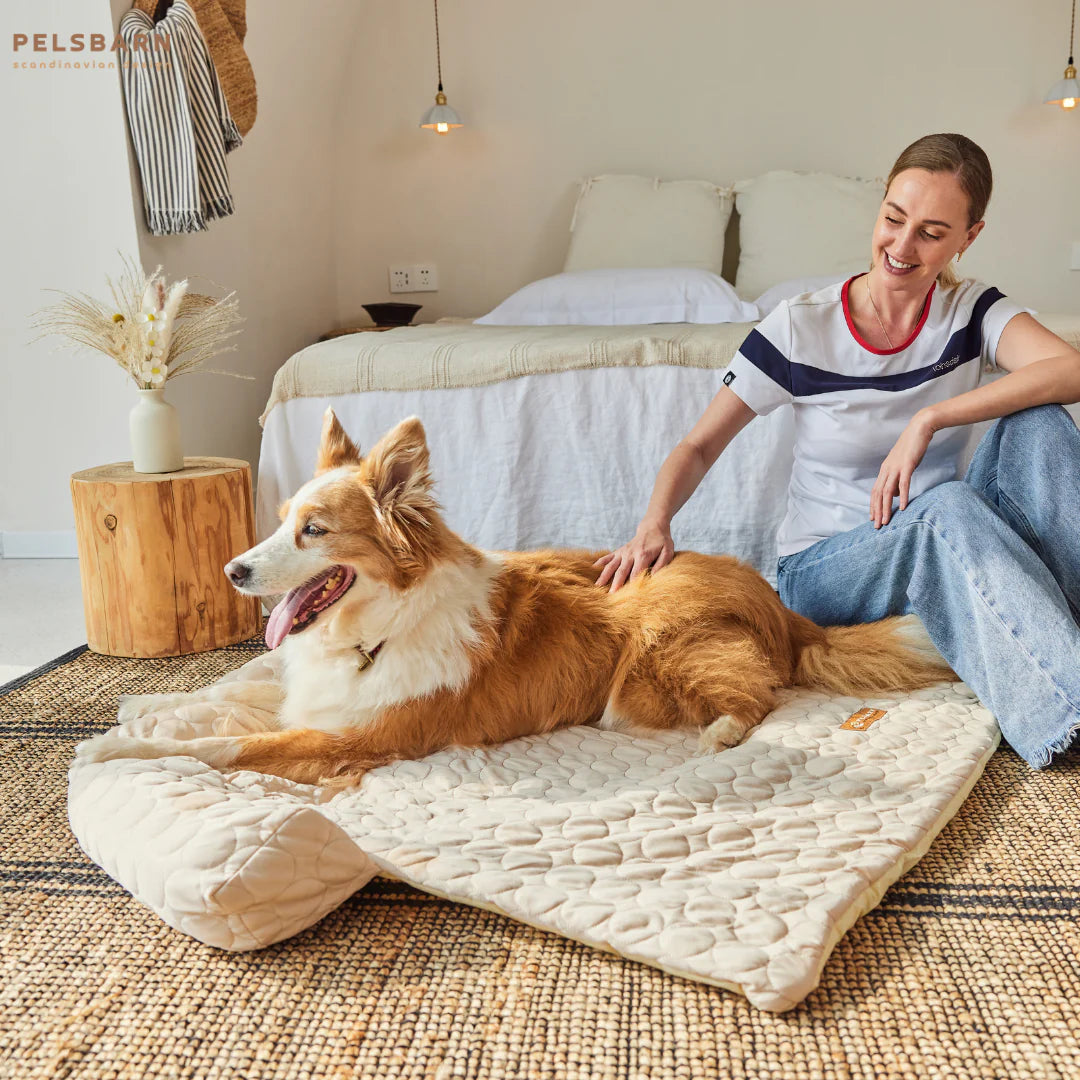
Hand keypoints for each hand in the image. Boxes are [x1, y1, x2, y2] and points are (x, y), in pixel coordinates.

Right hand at [594, 518, 674, 592]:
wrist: (653, 526)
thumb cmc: (662, 541)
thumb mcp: (668, 551)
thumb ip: (662, 564)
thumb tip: (654, 577)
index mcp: (643, 555)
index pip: (637, 572)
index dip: (632, 584)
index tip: (628, 596)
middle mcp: (631, 553)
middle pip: (622, 571)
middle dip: (616, 583)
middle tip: (611, 596)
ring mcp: (623, 552)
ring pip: (611, 565)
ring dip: (604, 576)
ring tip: (597, 586)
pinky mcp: (618, 551)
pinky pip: (607, 557)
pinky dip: (599, 563)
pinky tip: (592, 570)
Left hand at [871, 412, 935, 527]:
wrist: (920, 429)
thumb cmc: (912, 448)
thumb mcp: (902, 465)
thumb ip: (897, 479)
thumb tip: (894, 494)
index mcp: (885, 470)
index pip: (875, 491)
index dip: (873, 505)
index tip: (873, 518)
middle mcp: (887, 469)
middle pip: (878, 494)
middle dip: (877, 511)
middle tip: (877, 526)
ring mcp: (896, 467)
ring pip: (887, 492)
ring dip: (885, 508)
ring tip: (886, 521)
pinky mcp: (907, 465)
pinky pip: (903, 484)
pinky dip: (902, 496)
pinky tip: (902, 507)